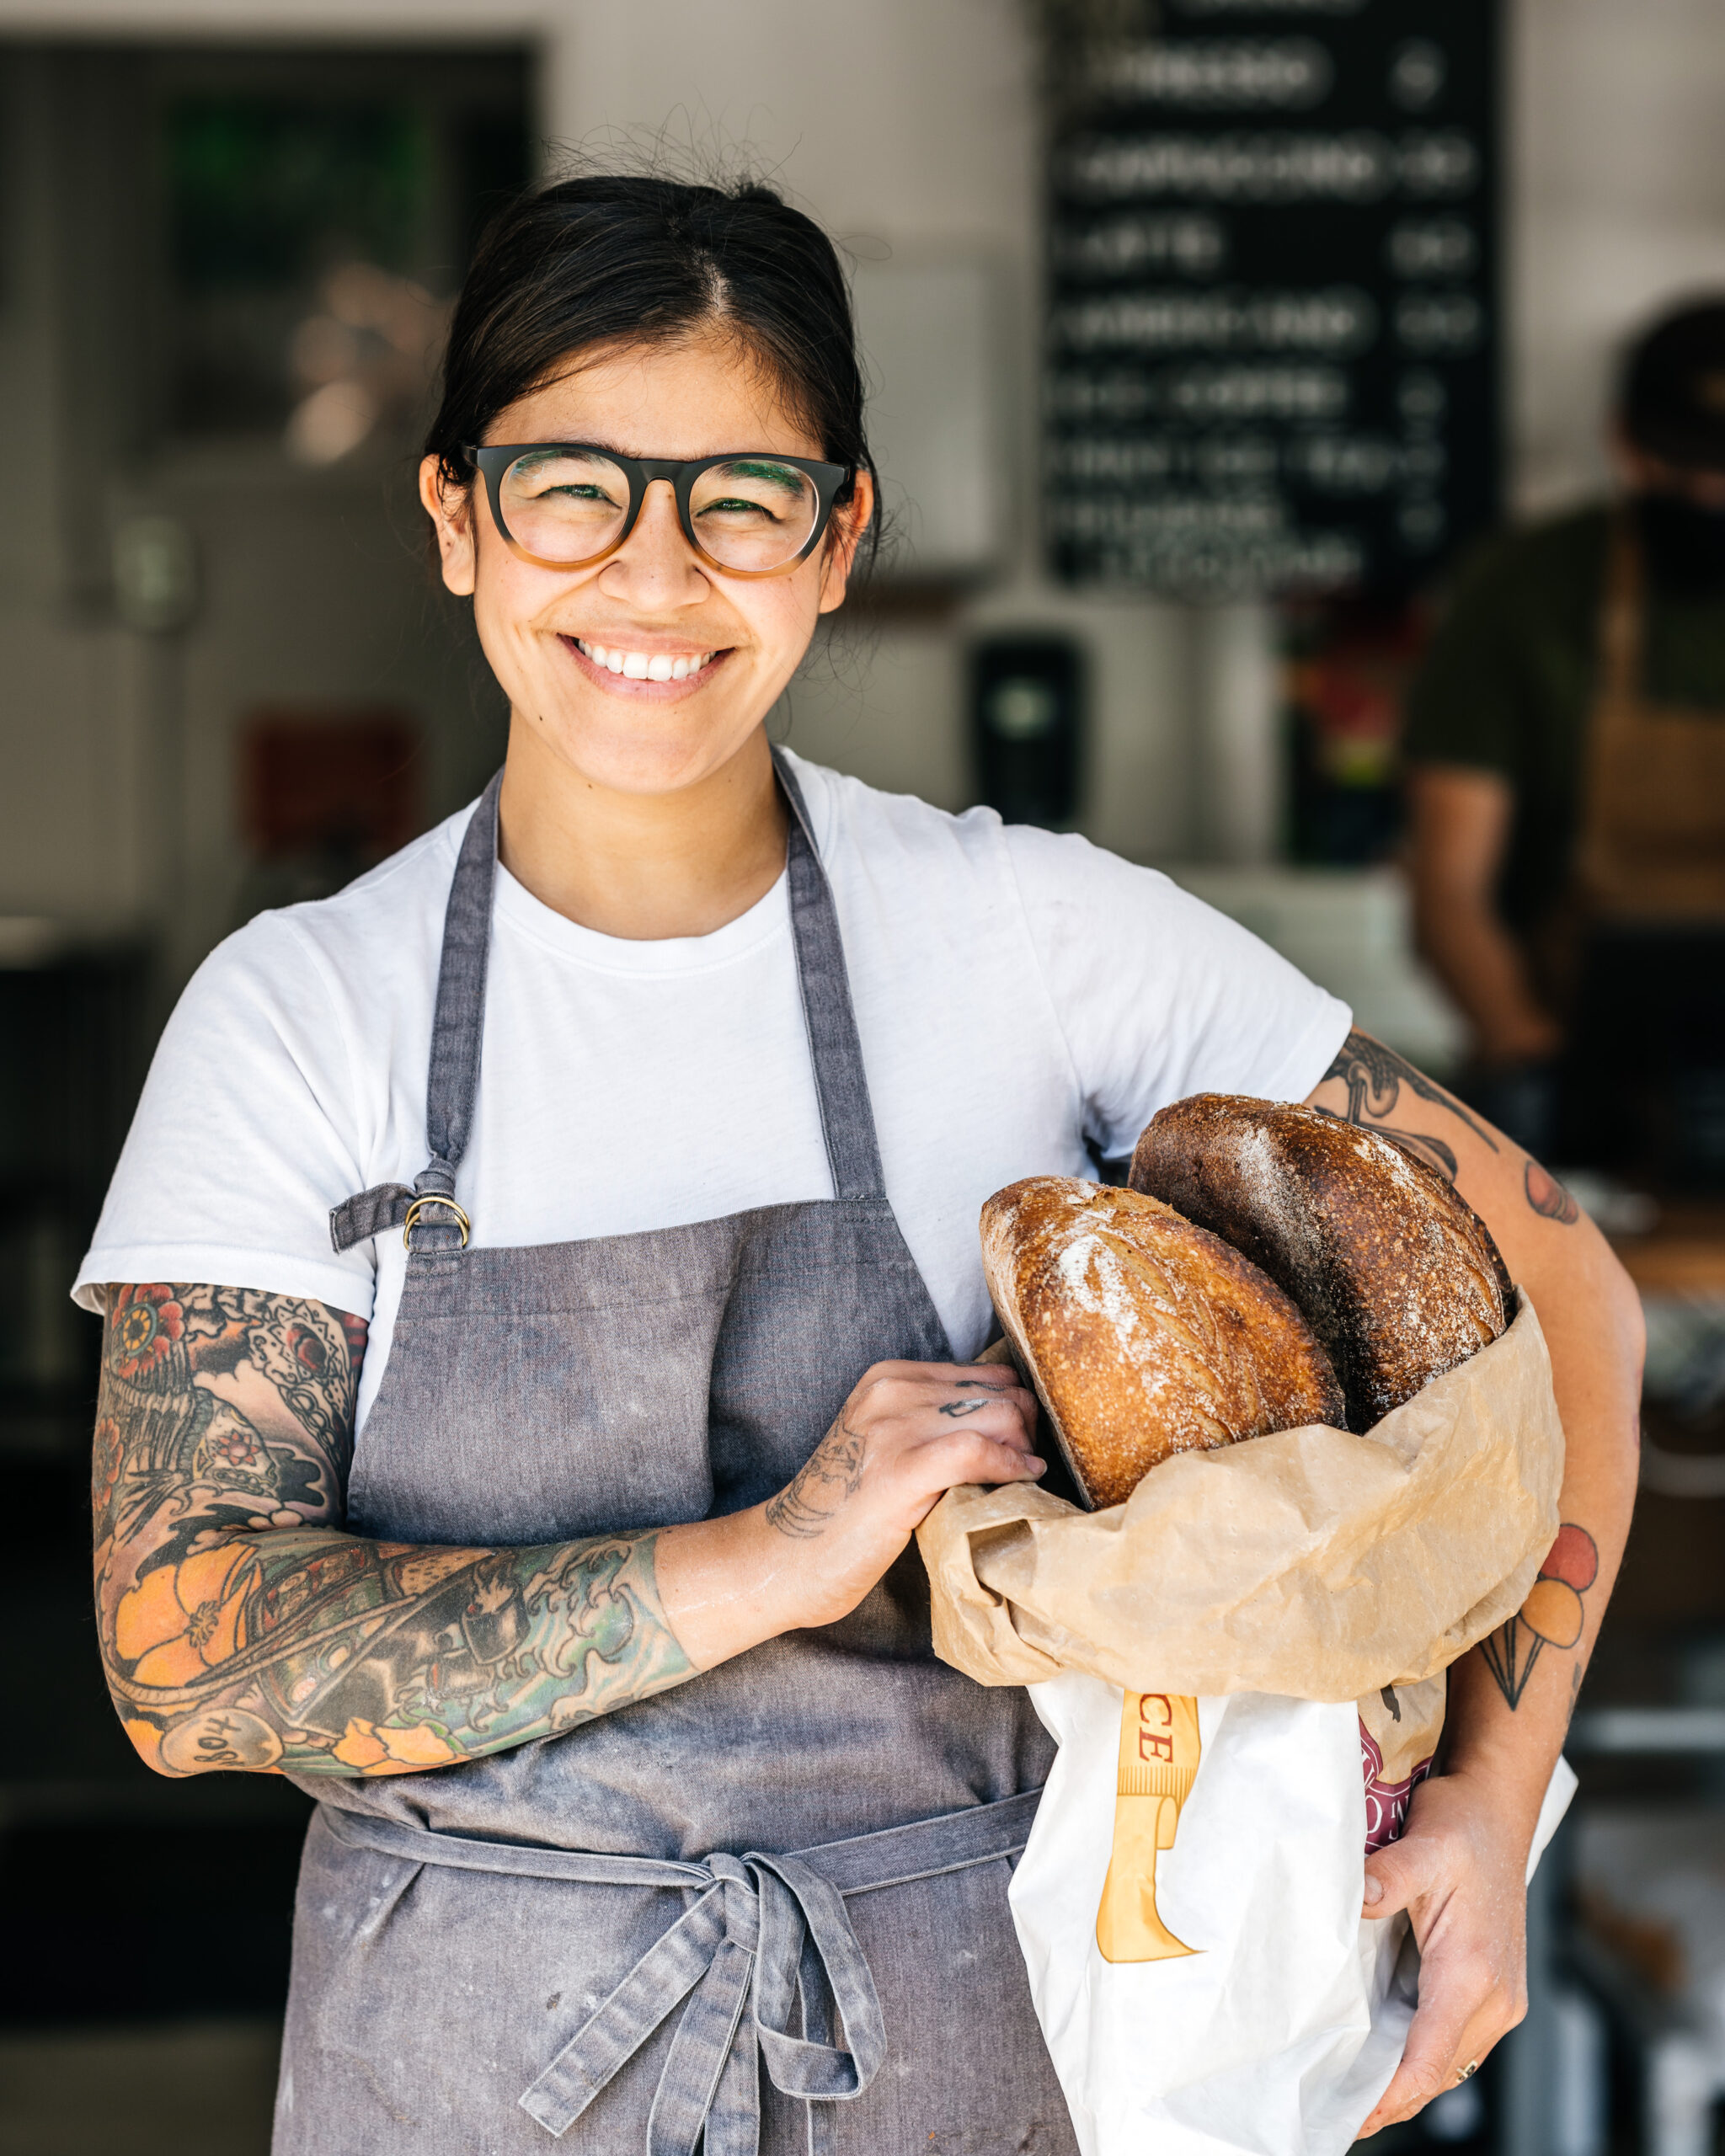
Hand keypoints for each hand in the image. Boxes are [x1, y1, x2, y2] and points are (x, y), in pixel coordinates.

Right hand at [763, 1360, 1043, 1628]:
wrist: (790, 1556)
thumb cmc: (847, 1509)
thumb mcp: (886, 1441)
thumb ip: (936, 1419)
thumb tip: (1014, 1419)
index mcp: (890, 1376)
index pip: (988, 1374)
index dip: (1018, 1410)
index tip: (1021, 1447)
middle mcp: (892, 1390)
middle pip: (1001, 1393)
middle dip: (1027, 1432)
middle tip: (1024, 1469)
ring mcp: (893, 1427)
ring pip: (1000, 1417)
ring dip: (1024, 1452)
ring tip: (1020, 1481)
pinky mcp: (900, 1470)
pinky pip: (978, 1451)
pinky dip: (1011, 1467)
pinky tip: (1021, 1483)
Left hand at [1355, 1770, 1531, 2134]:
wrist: (1498, 1811)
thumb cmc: (1462, 1826)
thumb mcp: (1425, 1843)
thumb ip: (1391, 1876)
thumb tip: (1359, 1899)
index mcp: (1473, 1972)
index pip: (1430, 2059)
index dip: (1391, 2095)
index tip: (1352, 2117)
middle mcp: (1496, 1996)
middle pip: (1439, 2072)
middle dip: (1390, 2098)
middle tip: (1331, 2111)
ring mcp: (1500, 1996)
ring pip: (1449, 2061)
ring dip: (1405, 2081)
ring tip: (1349, 2094)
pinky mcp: (1495, 1989)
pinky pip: (1455, 2039)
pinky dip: (1421, 2055)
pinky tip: (1382, 2055)